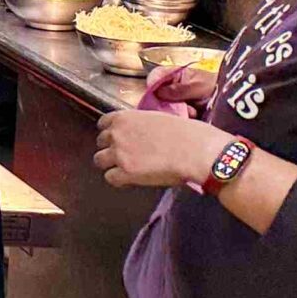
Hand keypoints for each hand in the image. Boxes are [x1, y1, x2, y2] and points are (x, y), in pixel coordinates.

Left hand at [96, 109, 221, 189]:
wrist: (197, 152)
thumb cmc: (189, 133)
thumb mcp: (160, 118)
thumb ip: (143, 125)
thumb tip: (143, 133)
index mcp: (125, 117)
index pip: (103, 123)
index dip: (111, 132)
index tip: (119, 138)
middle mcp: (117, 134)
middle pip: (100, 142)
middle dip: (111, 148)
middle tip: (127, 155)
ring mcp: (119, 153)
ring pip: (99, 160)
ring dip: (111, 164)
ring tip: (127, 168)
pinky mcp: (125, 172)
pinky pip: (110, 178)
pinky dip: (119, 180)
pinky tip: (131, 180)